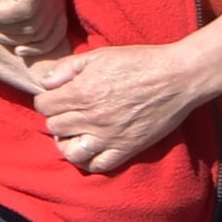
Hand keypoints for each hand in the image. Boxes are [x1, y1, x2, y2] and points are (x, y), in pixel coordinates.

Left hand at [28, 41, 217, 174]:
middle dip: (57, 117)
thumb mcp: (99, 55)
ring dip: (67, 142)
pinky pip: (97, 165)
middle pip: (54, 126)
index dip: (47, 100)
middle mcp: (91, 118)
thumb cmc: (139, 62)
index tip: (57, 97)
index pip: (43, 105)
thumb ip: (67, 68)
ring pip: (69, 151)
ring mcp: (108, 136)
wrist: (178, 77)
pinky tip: (91, 148)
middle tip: (70, 111)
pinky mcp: (126, 149)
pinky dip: (89, 160)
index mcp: (81, 93)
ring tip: (75, 133)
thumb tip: (45, 83)